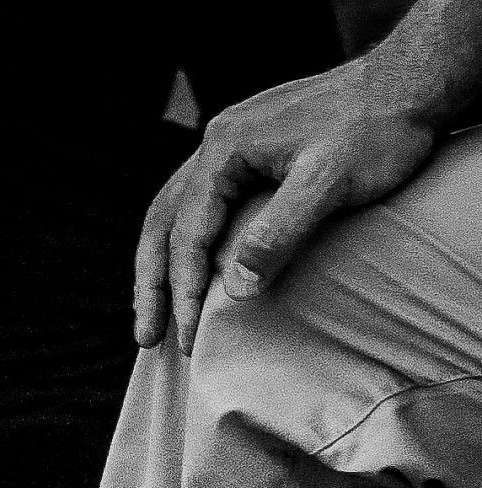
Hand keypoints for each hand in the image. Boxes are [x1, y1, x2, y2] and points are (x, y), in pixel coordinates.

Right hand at [134, 63, 437, 351]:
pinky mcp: (250, 152)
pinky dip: (183, 241)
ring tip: (152, 310)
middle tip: (144, 337)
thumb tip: (234, 289)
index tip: (186, 335)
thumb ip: (278, 233)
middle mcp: (217, 143)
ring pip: (173, 213)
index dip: (183, 289)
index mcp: (225, 148)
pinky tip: (185, 264)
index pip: (188, 232)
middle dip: (151, 284)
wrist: (412, 81)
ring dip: (159, 265)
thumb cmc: (377, 127)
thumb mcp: (328, 181)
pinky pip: (199, 203)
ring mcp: (231, 145)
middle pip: (162, 223)